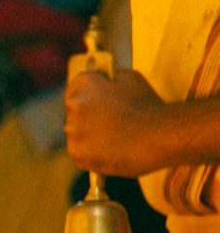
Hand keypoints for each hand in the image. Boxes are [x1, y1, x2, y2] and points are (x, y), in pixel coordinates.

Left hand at [66, 61, 173, 177]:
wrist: (159, 136)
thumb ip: (114, 78)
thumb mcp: (132, 78)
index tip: (104, 103)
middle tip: (112, 124)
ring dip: (89, 136)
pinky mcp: (77, 152)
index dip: (94, 94)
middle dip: (90, 116)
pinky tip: (111, 153)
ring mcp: (73, 130)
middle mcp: (73, 104)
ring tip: (115, 141)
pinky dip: (92, 155)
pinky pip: (80, 153)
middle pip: (75, 110)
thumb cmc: (149, 106)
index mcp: (84, 83)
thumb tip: (108, 80)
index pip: (80, 86)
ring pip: (77, 133)